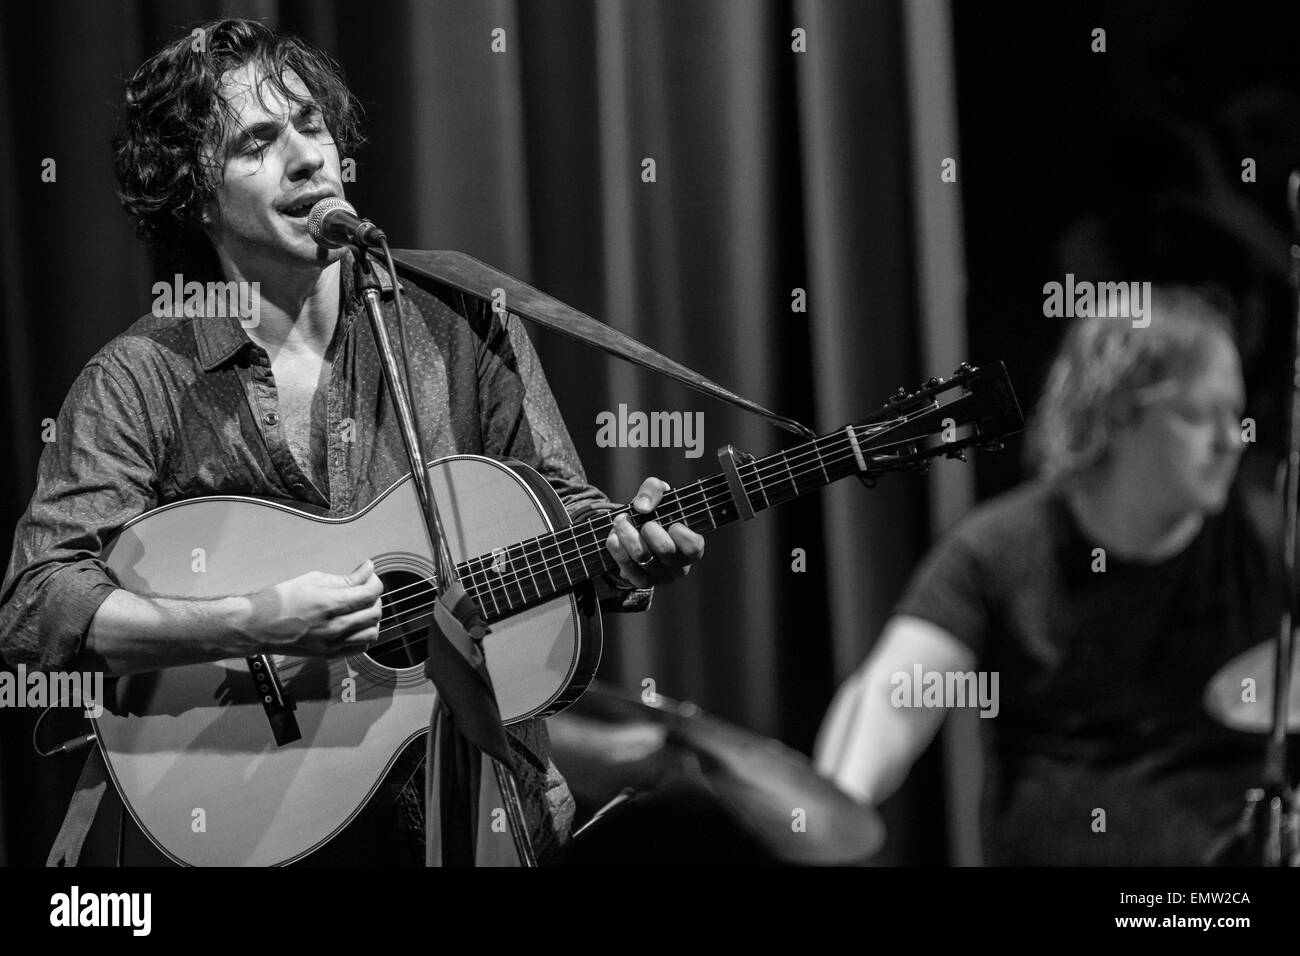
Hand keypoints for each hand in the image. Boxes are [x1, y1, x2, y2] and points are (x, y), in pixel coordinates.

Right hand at [243, 559, 382, 656]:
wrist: (256, 626)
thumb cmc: (279, 600)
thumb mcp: (312, 580)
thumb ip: (344, 579)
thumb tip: (367, 570)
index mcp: (329, 604)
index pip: (370, 594)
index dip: (375, 581)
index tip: (369, 574)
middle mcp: (334, 627)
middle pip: (374, 613)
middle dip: (374, 597)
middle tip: (364, 588)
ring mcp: (333, 643)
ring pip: (372, 633)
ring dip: (372, 618)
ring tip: (360, 608)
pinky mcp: (329, 654)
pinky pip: (360, 648)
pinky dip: (364, 635)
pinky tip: (355, 625)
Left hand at [605, 477, 705, 588]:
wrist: (636, 532)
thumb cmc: (655, 513)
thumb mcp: (658, 495)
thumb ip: (654, 490)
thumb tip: (642, 506)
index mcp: (691, 546)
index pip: (694, 547)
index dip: (682, 535)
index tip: (671, 523)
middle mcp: (679, 565)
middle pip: (665, 551)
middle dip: (649, 530)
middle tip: (643, 521)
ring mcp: (661, 576)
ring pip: (643, 557)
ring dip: (628, 534)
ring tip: (620, 521)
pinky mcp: (642, 581)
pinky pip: (627, 567)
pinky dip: (617, 549)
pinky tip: (614, 536)